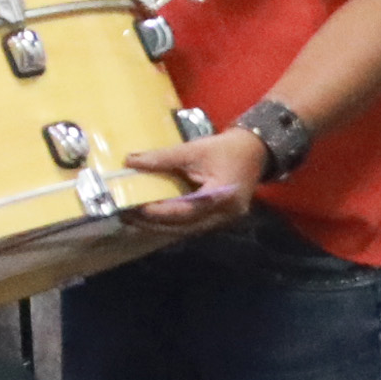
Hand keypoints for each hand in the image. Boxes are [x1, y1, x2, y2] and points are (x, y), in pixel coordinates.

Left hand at [119, 128, 269, 233]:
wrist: (255, 152)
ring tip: (133, 218)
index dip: (160, 211)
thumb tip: (130, 161)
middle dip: (154, 224)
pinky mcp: (218, 218)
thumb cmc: (226, 149)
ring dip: (160, 226)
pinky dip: (171, 222)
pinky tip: (152, 218)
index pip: (186, 210)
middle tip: (126, 216)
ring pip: (187, 230)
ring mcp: (223, 219)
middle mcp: (225, 214)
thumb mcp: (194, 149)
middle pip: (184, 226)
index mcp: (222, 196)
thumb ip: (163, 157)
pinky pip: (191, 224)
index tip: (135, 207)